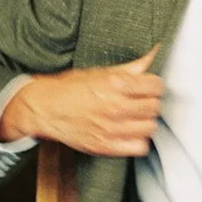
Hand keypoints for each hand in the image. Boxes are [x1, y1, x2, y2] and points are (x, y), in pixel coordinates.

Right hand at [1, 46, 163, 156]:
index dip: (154, 85)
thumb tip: (154, 54)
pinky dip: (138, 140)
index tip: (149, 87)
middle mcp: (115, 108)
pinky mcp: (105, 146)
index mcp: (115, 85)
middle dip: (150, 102)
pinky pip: (139, 147)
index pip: (156, 86)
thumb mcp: (101, 72)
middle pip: (154, 107)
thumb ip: (131, 67)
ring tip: (136, 117)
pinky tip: (130, 132)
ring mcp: (111, 129)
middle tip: (141, 101)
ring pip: (150, 128)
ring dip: (146, 121)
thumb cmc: (71, 87)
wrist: (45, 108)